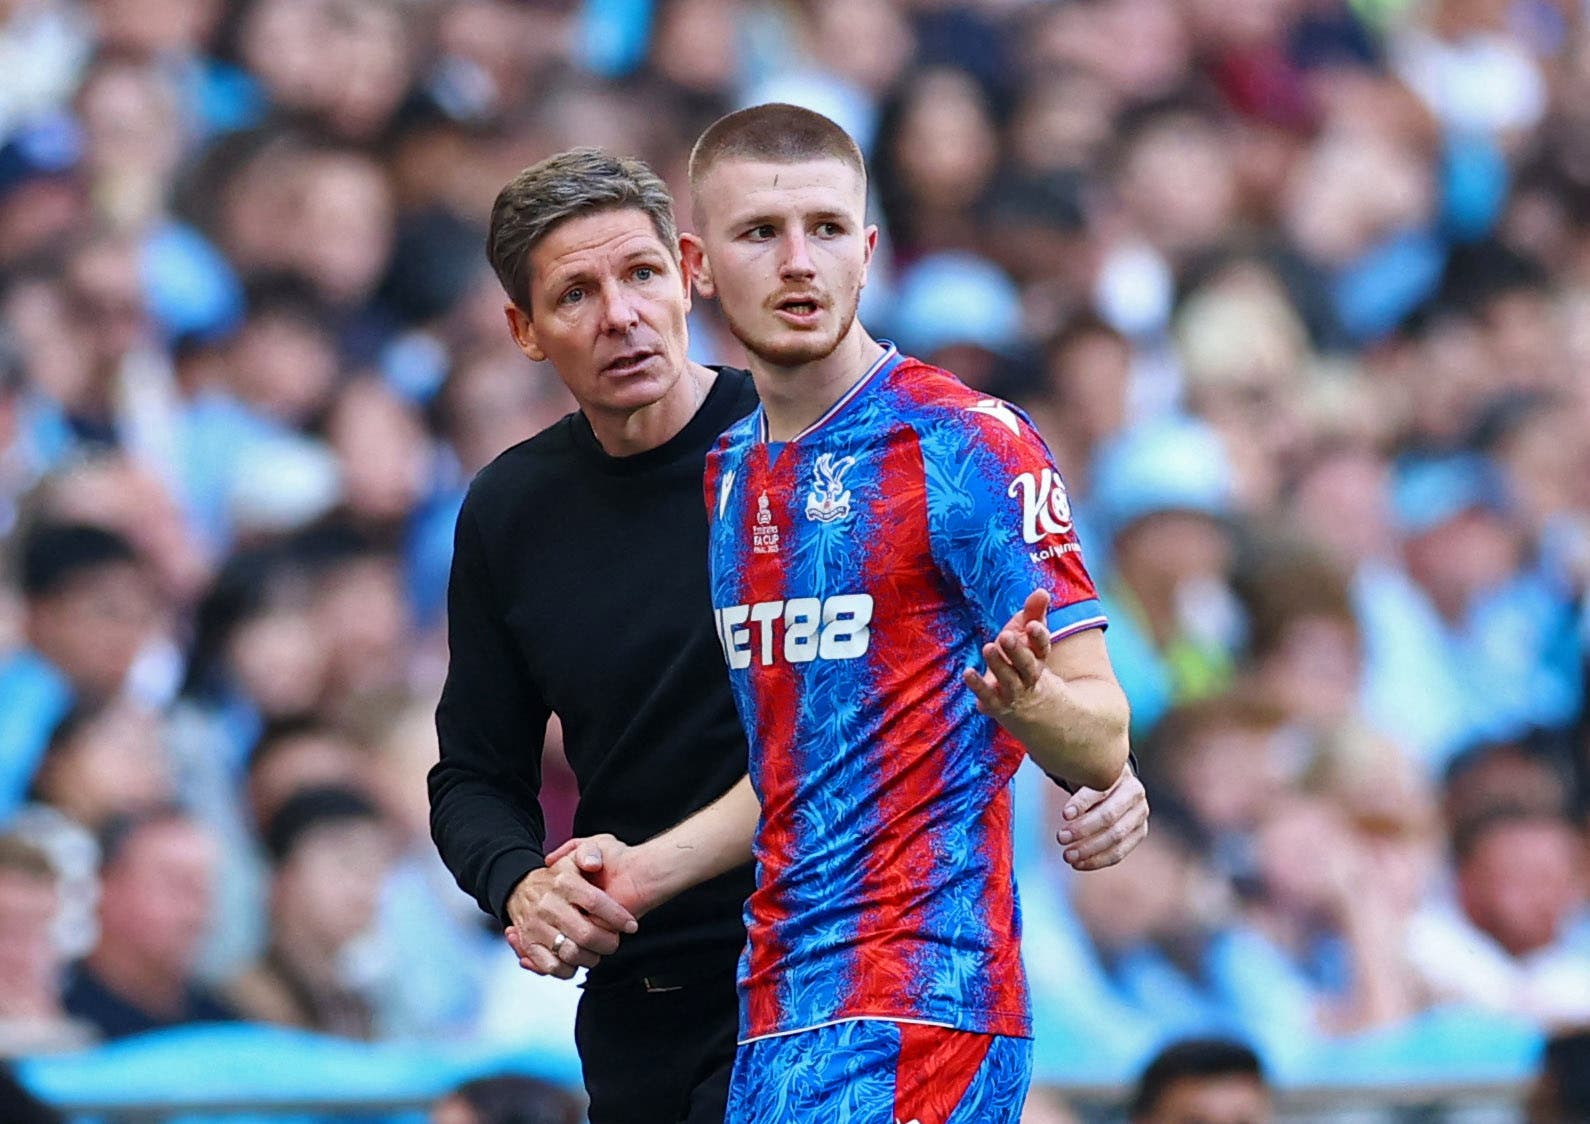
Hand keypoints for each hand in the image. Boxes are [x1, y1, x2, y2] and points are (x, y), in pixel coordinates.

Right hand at [503, 837, 638, 979]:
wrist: (519, 888)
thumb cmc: (557, 876)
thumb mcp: (574, 854)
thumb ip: (590, 852)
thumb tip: (594, 863)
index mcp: (563, 881)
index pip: (596, 902)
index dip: (617, 917)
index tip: (630, 925)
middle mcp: (548, 904)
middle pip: (586, 934)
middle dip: (608, 942)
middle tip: (613, 941)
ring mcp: (536, 926)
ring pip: (571, 953)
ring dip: (591, 957)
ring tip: (596, 951)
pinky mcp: (529, 944)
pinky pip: (552, 966)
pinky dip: (568, 969)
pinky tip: (577, 960)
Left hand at [963, 589, 1058, 724]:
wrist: (1021, 700)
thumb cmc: (1020, 655)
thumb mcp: (1025, 632)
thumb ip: (1033, 612)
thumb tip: (1042, 591)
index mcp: (1038, 656)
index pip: (1043, 647)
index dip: (1039, 636)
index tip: (1032, 625)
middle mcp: (1028, 675)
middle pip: (1026, 665)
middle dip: (1017, 651)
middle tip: (1005, 636)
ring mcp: (1013, 691)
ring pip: (1008, 679)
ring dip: (998, 664)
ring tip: (987, 647)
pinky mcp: (996, 703)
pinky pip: (987, 696)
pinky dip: (978, 685)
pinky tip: (967, 672)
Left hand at [1055, 764, 1148, 870]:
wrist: (1114, 781)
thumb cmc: (1089, 773)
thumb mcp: (1081, 767)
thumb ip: (1069, 769)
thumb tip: (1039, 757)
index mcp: (1120, 773)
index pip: (1102, 790)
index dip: (1083, 803)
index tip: (1064, 815)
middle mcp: (1135, 793)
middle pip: (1110, 817)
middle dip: (1083, 830)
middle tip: (1060, 837)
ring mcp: (1140, 814)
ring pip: (1116, 837)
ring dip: (1089, 850)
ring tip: (1067, 855)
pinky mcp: (1139, 832)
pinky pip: (1119, 852)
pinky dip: (1097, 861)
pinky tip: (1079, 864)